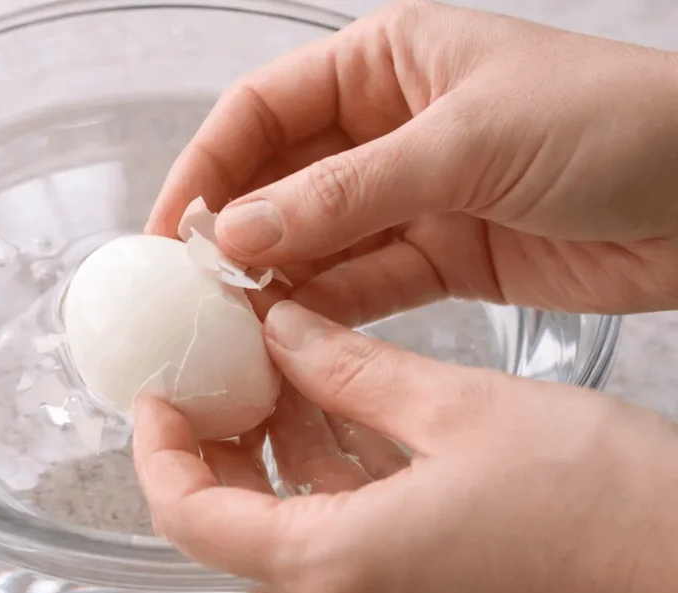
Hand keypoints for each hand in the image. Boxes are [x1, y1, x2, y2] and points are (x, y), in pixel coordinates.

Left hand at [133, 301, 677, 592]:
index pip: (192, 516)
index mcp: (339, 569)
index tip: (159, 394)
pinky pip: (357, 559)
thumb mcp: (463, 410)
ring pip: (302, 539)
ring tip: (296, 372)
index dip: (159, 449)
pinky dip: (343, 493)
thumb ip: (352, 368)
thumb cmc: (608, 510)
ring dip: (290, 460)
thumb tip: (283, 331)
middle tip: (229, 368)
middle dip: (227, 444)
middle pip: (241, 528)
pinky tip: (359, 421)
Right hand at [146, 0, 677, 323]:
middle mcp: (388, 127)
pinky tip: (291, 337)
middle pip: (281, 181)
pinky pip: (365, 284)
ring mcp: (413, 195)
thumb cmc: (614, 123)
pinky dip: (328, 311)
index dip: (208, 168)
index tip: (171, 230)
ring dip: (277, 282)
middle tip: (194, 292)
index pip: (263, 111)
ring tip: (232, 326)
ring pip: (318, 241)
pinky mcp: (444, 256)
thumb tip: (240, 232)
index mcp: (385, 62)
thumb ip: (345, 193)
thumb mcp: (465, 143)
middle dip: (237, 234)